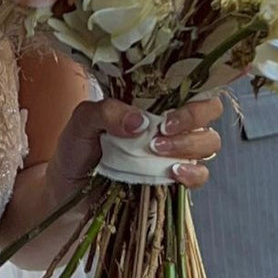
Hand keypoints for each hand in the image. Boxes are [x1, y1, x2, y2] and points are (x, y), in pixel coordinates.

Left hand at [45, 96, 224, 203]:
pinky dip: (193, 174)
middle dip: (192, 118)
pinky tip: (173, 173)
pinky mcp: (173, 181)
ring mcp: (174, 153)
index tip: (165, 112)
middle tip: (162, 131)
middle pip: (210, 111)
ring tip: (156, 152)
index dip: (190, 92)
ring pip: (209, 142)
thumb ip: (105, 111)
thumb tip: (139, 121)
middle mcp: (169, 125)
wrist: (67, 192)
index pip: (191, 86)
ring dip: (189, 145)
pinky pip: (201, 175)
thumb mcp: (82, 122)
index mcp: (153, 102)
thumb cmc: (76, 151)